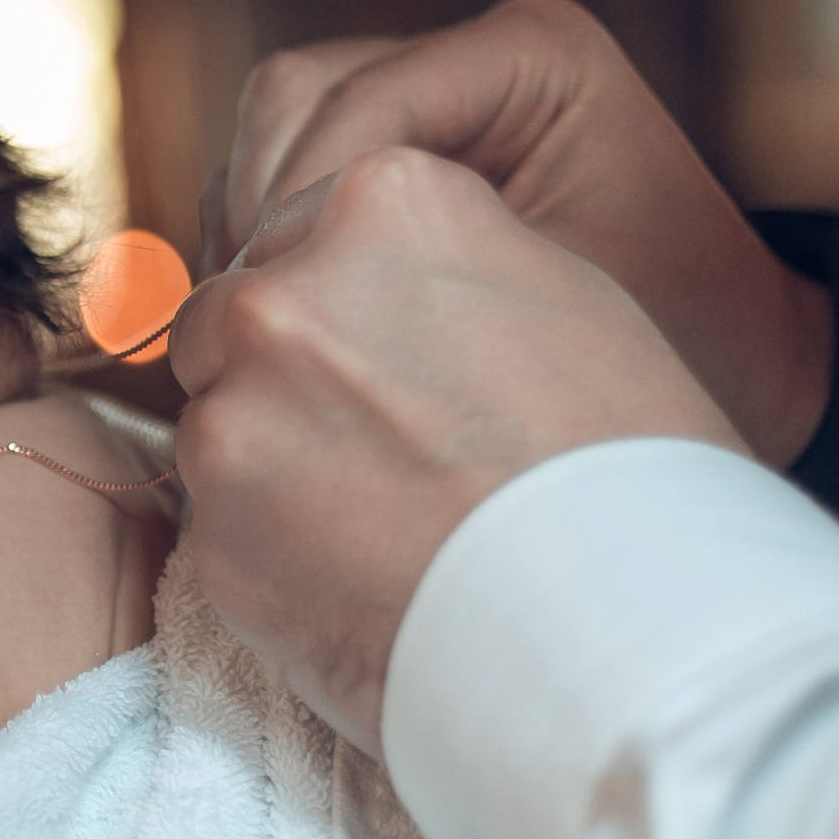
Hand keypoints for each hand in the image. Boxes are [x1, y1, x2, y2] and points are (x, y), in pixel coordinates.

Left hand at [172, 146, 744, 756]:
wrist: (627, 632)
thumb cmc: (628, 469)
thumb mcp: (562, 296)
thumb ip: (436, 267)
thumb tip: (368, 275)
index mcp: (382, 205)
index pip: (299, 230)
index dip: (340, 305)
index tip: (385, 364)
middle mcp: (284, 294)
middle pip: (234, 316)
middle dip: (281, 374)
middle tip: (376, 449)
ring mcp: (235, 415)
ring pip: (218, 422)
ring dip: (270, 464)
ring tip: (383, 526)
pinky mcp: (211, 531)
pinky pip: (219, 527)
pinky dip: (271, 552)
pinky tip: (361, 581)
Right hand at [204, 0, 830, 469]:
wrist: (740, 363)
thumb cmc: (676, 346)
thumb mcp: (550, 316)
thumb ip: (408, 286)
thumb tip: (239, 305)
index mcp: (535, 54)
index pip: (359, 101)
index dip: (292, 204)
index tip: (261, 310)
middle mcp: (478, 52)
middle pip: (296, 95)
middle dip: (258, 210)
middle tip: (244, 323)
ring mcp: (436, 86)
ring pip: (275, 129)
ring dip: (253, 228)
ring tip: (258, 330)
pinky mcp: (404, 138)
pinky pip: (290, 169)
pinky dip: (272, 241)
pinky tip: (287, 319)